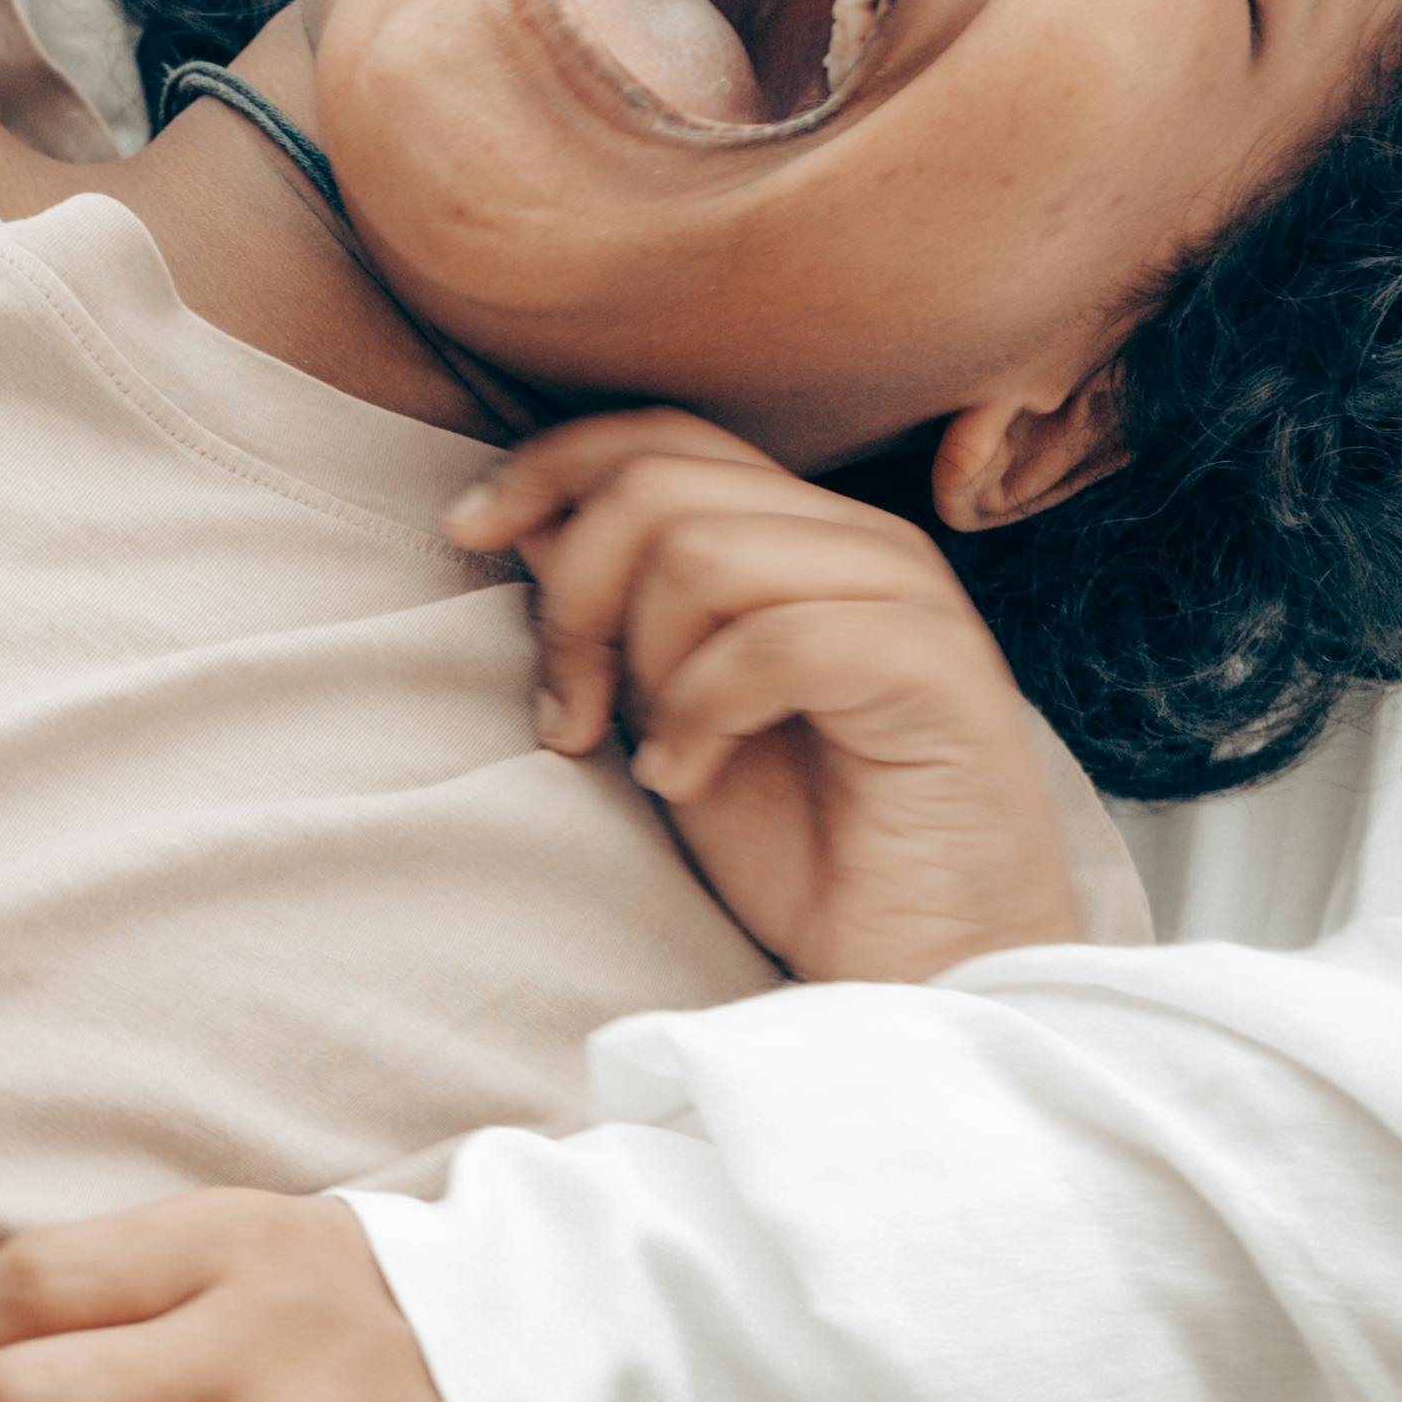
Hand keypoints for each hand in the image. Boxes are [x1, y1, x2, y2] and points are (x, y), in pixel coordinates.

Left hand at [448, 411, 1089, 981]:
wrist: (919, 966)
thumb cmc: (802, 853)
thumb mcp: (669, 718)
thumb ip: (618, 618)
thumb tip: (526, 522)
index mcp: (799, 539)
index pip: (661, 435)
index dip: (549, 467)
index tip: (465, 532)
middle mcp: (856, 544)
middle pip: (662, 483)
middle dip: (576, 598)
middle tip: (570, 718)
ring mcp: (906, 598)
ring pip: (708, 552)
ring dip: (643, 667)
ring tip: (655, 762)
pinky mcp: (936, 669)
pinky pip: (776, 641)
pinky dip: (702, 714)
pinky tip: (690, 780)